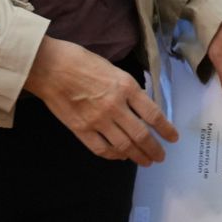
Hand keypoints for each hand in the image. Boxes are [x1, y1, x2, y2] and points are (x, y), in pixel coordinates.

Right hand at [24, 37, 177, 165]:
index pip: (153, 114)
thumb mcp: (112, 68)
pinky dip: (114, 156)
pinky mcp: (81, 129)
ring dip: (138, 156)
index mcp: (126, 86)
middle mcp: (116, 106)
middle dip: (154, 149)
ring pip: (124, 145)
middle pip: (141, 134)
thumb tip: (140, 105)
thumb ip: (127, 88)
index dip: (166, 129)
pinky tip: (120, 157)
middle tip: (160, 157)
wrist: (49, 66)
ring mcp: (98, 120)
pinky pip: (102, 149)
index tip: (172, 138)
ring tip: (145, 161)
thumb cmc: (80, 60)